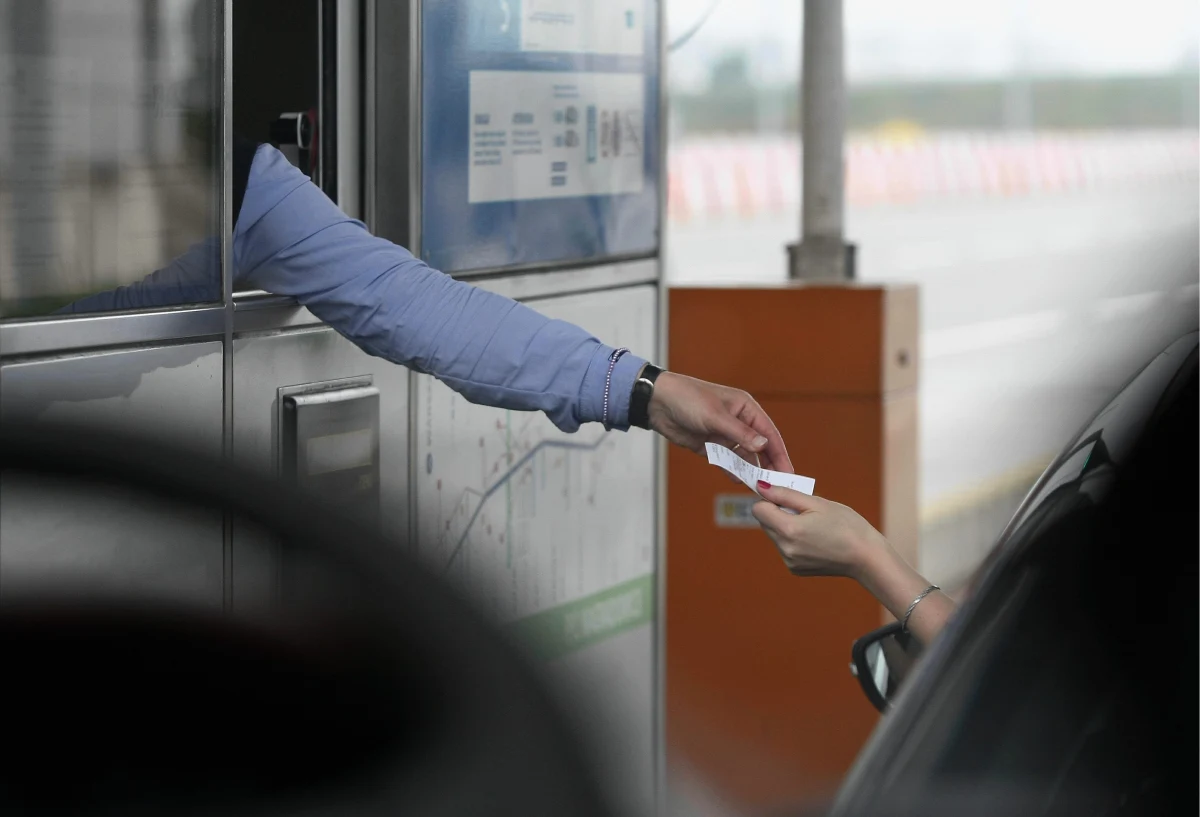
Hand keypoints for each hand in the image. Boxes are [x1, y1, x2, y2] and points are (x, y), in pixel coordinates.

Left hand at [648, 372, 792, 472]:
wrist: (657, 402)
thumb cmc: (687, 398)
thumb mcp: (715, 415)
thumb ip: (740, 433)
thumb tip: (763, 445)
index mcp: (745, 409)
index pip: (769, 434)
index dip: (780, 454)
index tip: (788, 473)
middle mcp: (738, 423)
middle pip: (760, 448)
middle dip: (768, 466)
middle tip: (777, 486)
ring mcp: (724, 436)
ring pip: (744, 458)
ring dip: (750, 471)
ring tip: (759, 488)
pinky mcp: (710, 447)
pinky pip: (726, 462)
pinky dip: (732, 472)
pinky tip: (738, 481)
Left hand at [751, 483, 886, 577]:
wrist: (867, 557)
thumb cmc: (847, 526)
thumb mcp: (817, 502)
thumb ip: (785, 494)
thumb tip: (761, 486)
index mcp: (789, 530)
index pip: (758, 509)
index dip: (770, 499)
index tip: (788, 498)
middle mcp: (785, 549)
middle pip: (765, 523)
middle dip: (779, 512)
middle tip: (805, 511)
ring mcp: (789, 562)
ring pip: (774, 535)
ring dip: (786, 526)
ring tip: (813, 526)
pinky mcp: (795, 569)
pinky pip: (784, 548)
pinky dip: (793, 541)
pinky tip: (815, 539)